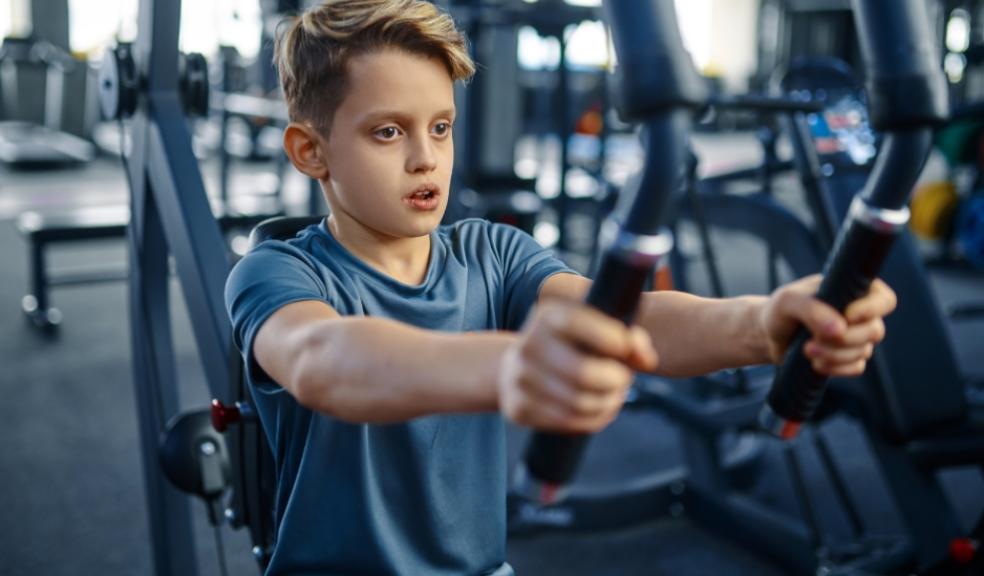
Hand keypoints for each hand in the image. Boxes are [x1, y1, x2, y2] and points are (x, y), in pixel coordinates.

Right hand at [498, 300, 657, 433]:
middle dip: (615, 381)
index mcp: (548, 316)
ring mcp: (520, 378)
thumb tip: (646, 360)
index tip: (625, 349)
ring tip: (615, 396)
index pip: (583, 326)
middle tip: (623, 379)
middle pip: (583, 373)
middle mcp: (529, 345)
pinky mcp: (518, 408)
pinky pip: (568, 422)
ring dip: (608, 403)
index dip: (615, 341)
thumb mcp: (594, 329)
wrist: (514, 367)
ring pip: (579, 403)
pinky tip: (600, 410)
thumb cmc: (569, 346)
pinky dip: (594, 419)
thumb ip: (628, 338)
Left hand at [760, 275, 896, 375]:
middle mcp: (860, 313)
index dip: (871, 310)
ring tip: (806, 350)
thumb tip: (839, 329)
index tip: (847, 316)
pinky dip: (836, 368)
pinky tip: (816, 363)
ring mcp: (857, 337)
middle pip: (875, 330)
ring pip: (864, 351)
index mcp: (853, 290)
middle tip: (812, 340)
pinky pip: (856, 368)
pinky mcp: (848, 358)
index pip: (884, 300)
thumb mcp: (788, 301)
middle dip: (844, 339)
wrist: (768, 335)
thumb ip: (812, 309)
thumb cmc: (780, 310)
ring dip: (834, 355)